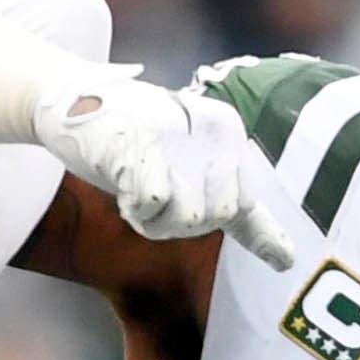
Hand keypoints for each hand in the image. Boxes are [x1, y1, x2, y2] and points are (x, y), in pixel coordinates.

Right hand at [35, 77, 296, 271]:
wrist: (73, 98)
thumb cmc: (131, 141)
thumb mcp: (187, 161)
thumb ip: (227, 200)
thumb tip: (286, 259)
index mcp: (226, 132)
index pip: (248, 200)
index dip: (250, 231)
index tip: (280, 260)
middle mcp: (210, 130)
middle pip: (219, 215)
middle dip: (183, 224)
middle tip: (156, 204)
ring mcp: (175, 135)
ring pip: (190, 216)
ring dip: (156, 221)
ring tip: (138, 196)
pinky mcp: (139, 143)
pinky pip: (154, 202)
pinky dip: (135, 209)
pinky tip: (123, 189)